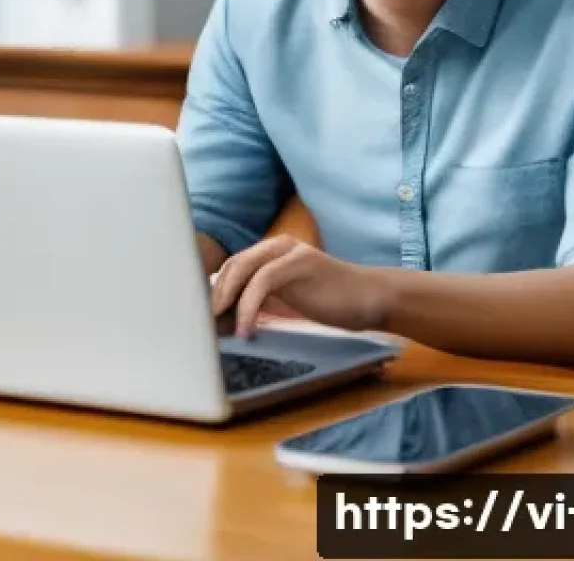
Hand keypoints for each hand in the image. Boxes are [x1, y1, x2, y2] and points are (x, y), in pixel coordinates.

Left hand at [210, 235, 390, 337]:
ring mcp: (288, 251)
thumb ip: (262, 298)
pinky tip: (246, 328)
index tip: (204, 314)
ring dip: (227, 300)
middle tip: (206, 323)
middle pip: (233, 264)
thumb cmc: (329, 301)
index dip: (216, 288)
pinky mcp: (299, 264)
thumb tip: (228, 314)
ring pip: (243, 269)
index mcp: (272, 250)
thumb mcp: (288, 297)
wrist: (369, 298)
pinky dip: (248, 307)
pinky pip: (262, 282)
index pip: (234, 265)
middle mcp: (277, 245)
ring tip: (221, 326)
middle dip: (215, 294)